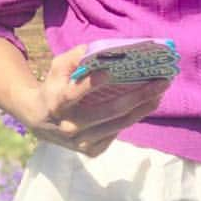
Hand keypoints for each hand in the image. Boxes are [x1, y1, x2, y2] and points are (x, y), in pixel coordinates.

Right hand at [19, 46, 169, 157]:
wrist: (39, 121)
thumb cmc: (54, 87)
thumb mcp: (57, 69)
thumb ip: (76, 57)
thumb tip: (102, 50)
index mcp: (58, 103)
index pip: (74, 94)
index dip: (91, 85)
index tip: (110, 72)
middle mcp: (70, 126)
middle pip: (110, 111)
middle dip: (138, 95)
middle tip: (161, 82)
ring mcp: (81, 142)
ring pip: (119, 124)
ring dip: (143, 108)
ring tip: (160, 93)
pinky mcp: (90, 151)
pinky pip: (116, 133)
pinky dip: (131, 119)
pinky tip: (144, 106)